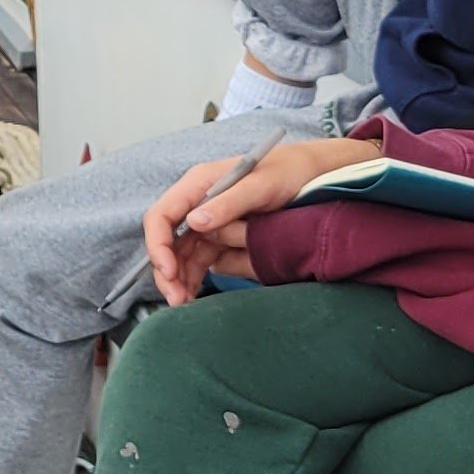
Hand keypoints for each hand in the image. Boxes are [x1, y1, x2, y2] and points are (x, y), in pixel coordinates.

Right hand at [144, 134, 365, 301]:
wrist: (315, 175)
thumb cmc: (289, 170)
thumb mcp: (262, 185)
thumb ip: (229, 202)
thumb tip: (196, 221)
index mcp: (199, 184)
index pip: (162, 215)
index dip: (158, 245)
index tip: (169, 271)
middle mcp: (199, 203)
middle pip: (167, 240)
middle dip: (166, 270)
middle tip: (177, 299)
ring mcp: (211, 222)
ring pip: (181, 255)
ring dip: (179, 279)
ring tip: (184, 303)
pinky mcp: (224, 237)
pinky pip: (201, 260)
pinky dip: (194, 278)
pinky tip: (194, 294)